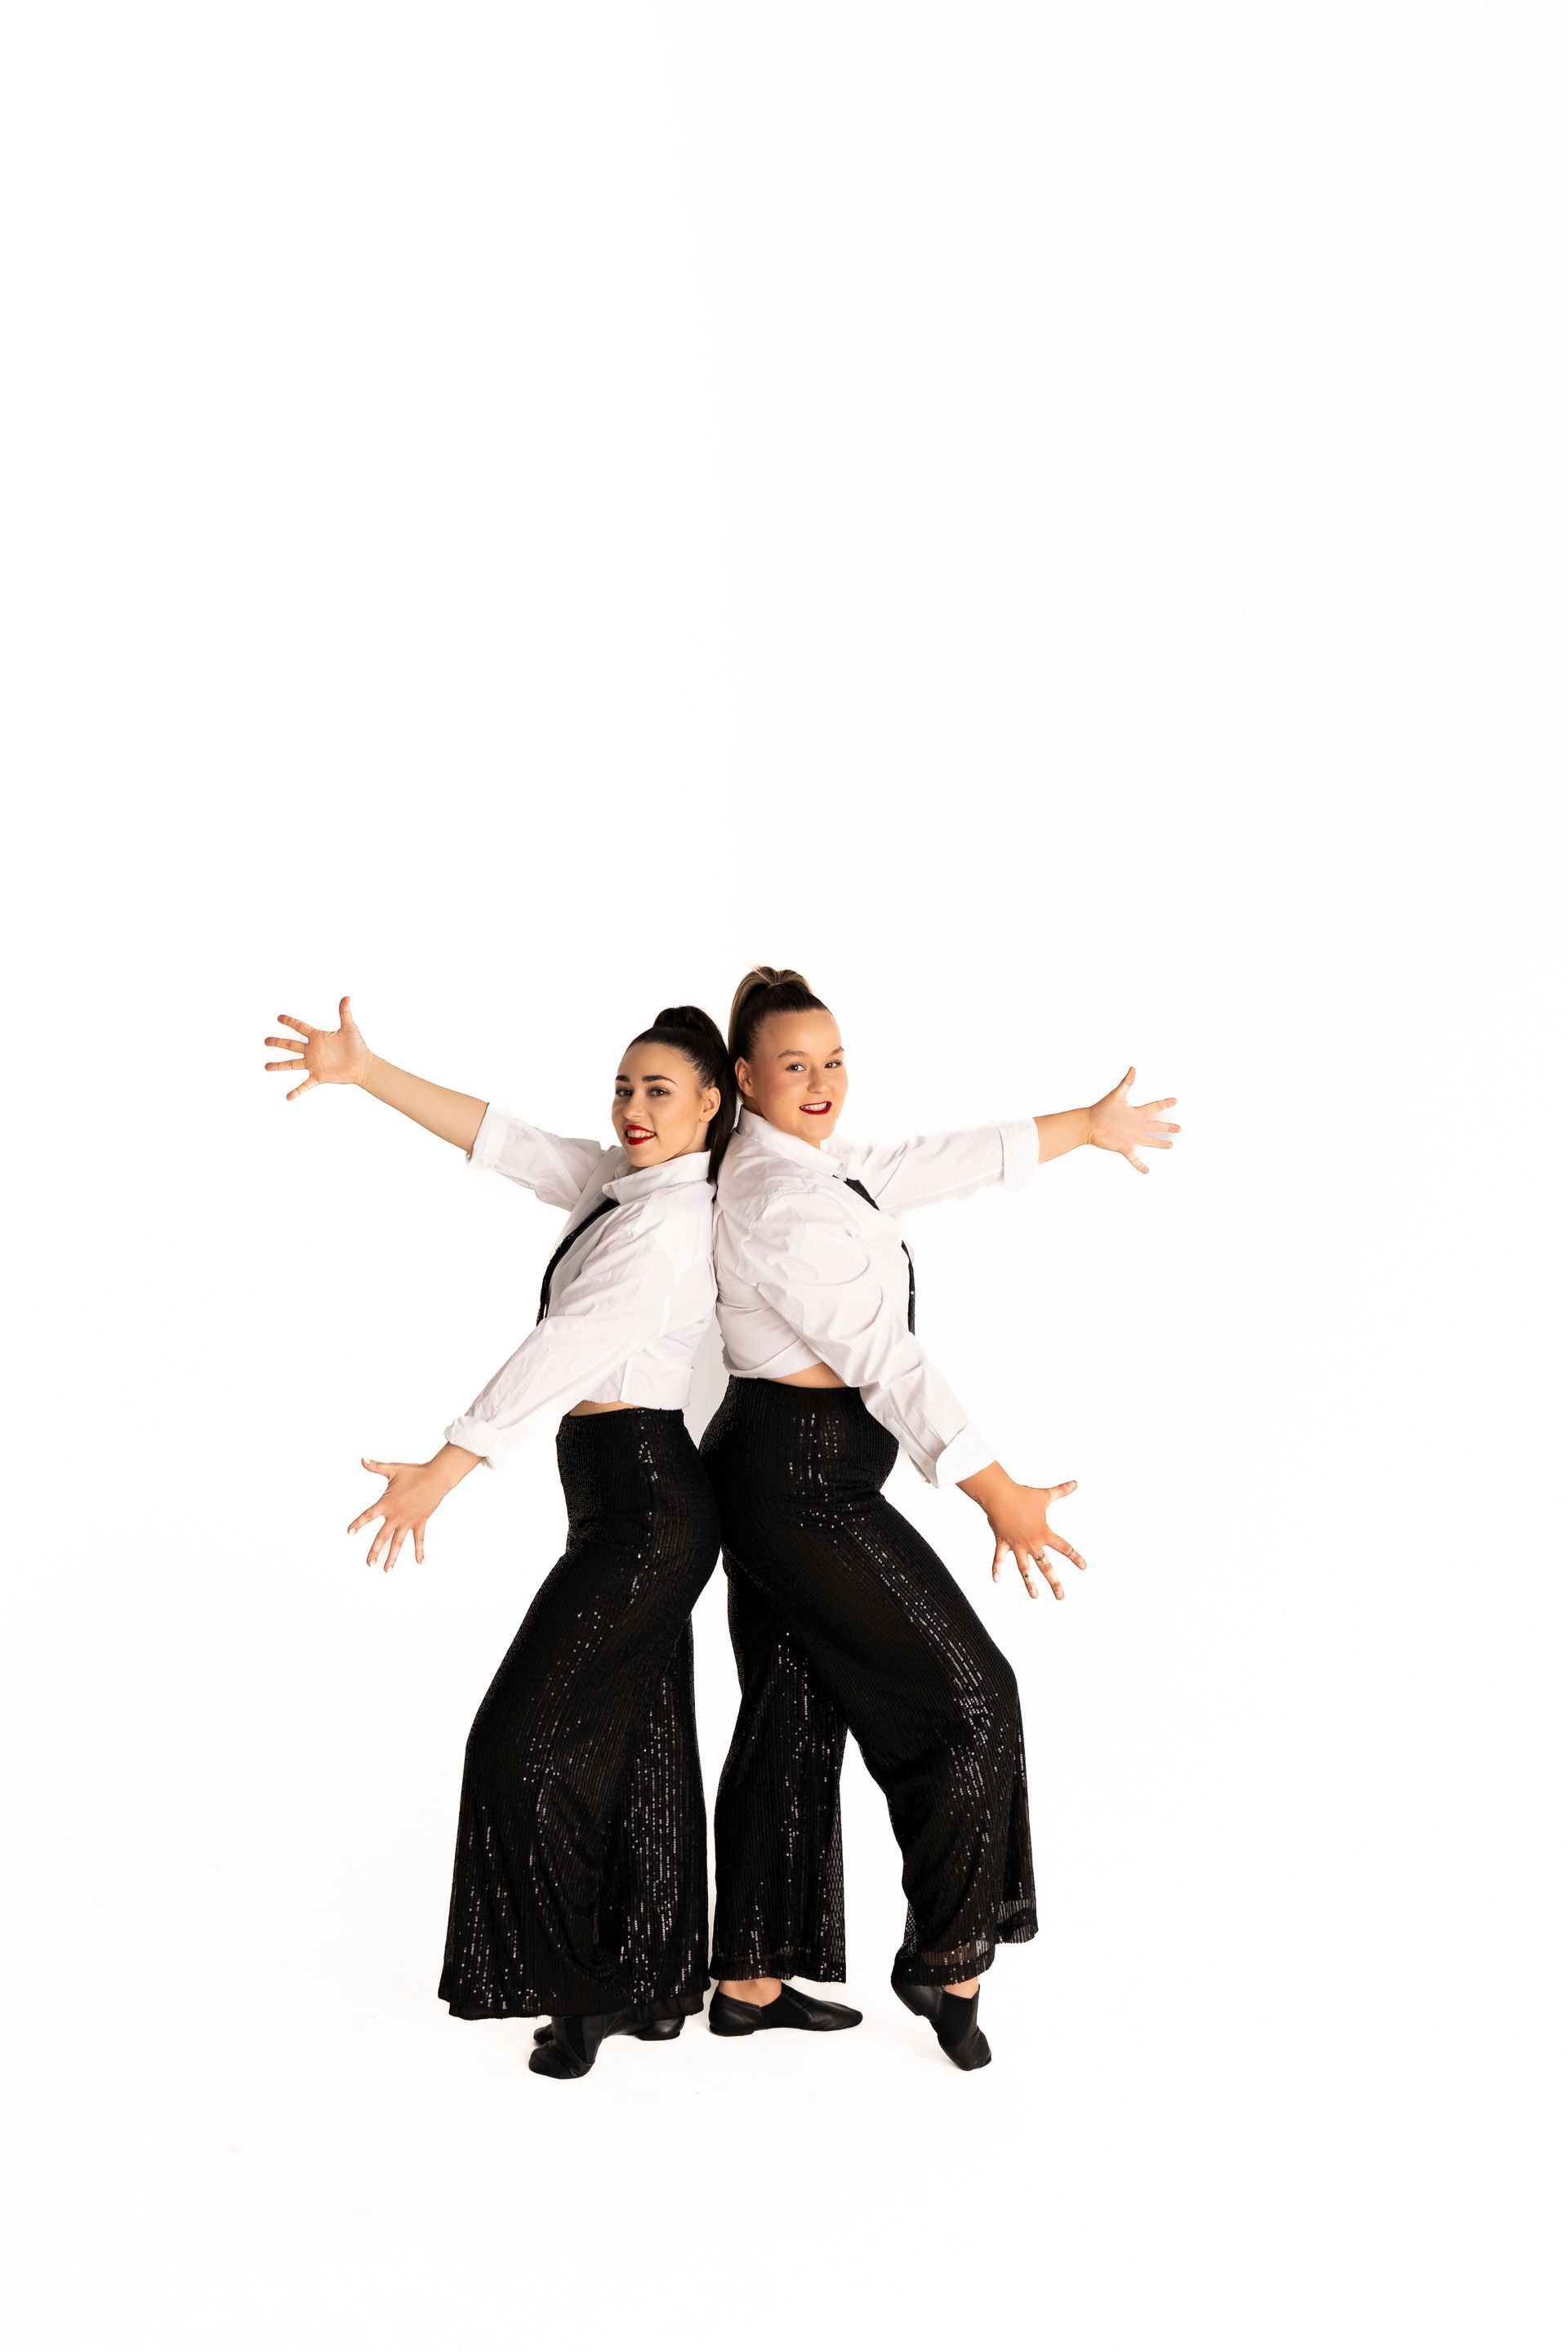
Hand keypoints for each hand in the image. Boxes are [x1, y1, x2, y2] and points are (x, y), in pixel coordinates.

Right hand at [264, 995, 370, 1099]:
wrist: (363, 1066)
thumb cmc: (357, 1047)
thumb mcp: (350, 1028)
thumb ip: (345, 1013)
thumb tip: (347, 997)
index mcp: (318, 1037)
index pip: (301, 1027)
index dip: (290, 1022)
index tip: (279, 1018)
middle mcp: (313, 1050)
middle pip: (292, 1045)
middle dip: (278, 1042)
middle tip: (266, 1041)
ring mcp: (314, 1064)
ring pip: (293, 1064)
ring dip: (279, 1066)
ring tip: (267, 1067)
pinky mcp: (319, 1076)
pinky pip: (305, 1084)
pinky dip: (297, 1091)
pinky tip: (288, 1097)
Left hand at [348, 1455, 451, 1571]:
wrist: (436, 1477)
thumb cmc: (414, 1472)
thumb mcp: (393, 1470)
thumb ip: (376, 1467)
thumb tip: (362, 1459)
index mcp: (387, 1504)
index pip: (368, 1515)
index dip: (358, 1523)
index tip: (350, 1532)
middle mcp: (396, 1515)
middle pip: (382, 1536)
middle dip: (374, 1551)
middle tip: (369, 1564)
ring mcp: (408, 1521)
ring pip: (398, 1542)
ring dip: (393, 1556)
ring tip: (387, 1569)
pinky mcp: (420, 1522)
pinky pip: (419, 1539)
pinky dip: (419, 1550)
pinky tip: (420, 1562)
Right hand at [958, 1463, 1085, 1598]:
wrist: (1000, 1496)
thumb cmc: (1022, 1495)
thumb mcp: (1044, 1495)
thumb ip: (1060, 1491)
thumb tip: (1075, 1483)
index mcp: (1044, 1533)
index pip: (1064, 1548)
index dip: (1075, 1557)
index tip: (1084, 1567)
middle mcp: (1032, 1543)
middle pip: (1046, 1566)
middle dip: (1054, 1582)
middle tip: (1061, 1596)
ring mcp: (1017, 1545)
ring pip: (1025, 1569)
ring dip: (1030, 1583)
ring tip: (1035, 1596)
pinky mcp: (1003, 1543)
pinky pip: (999, 1558)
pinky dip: (996, 1568)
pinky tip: (996, 1580)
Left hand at [1086, 1066, 1179, 1173]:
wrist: (1089, 1125)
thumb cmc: (1101, 1110)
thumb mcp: (1116, 1096)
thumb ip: (1126, 1083)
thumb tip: (1132, 1069)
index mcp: (1137, 1113)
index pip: (1155, 1107)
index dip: (1165, 1104)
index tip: (1174, 1100)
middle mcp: (1137, 1125)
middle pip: (1156, 1126)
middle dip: (1167, 1127)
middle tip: (1178, 1128)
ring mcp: (1132, 1137)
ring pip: (1150, 1141)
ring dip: (1160, 1143)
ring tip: (1170, 1145)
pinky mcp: (1125, 1146)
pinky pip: (1135, 1158)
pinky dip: (1140, 1165)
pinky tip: (1146, 1171)